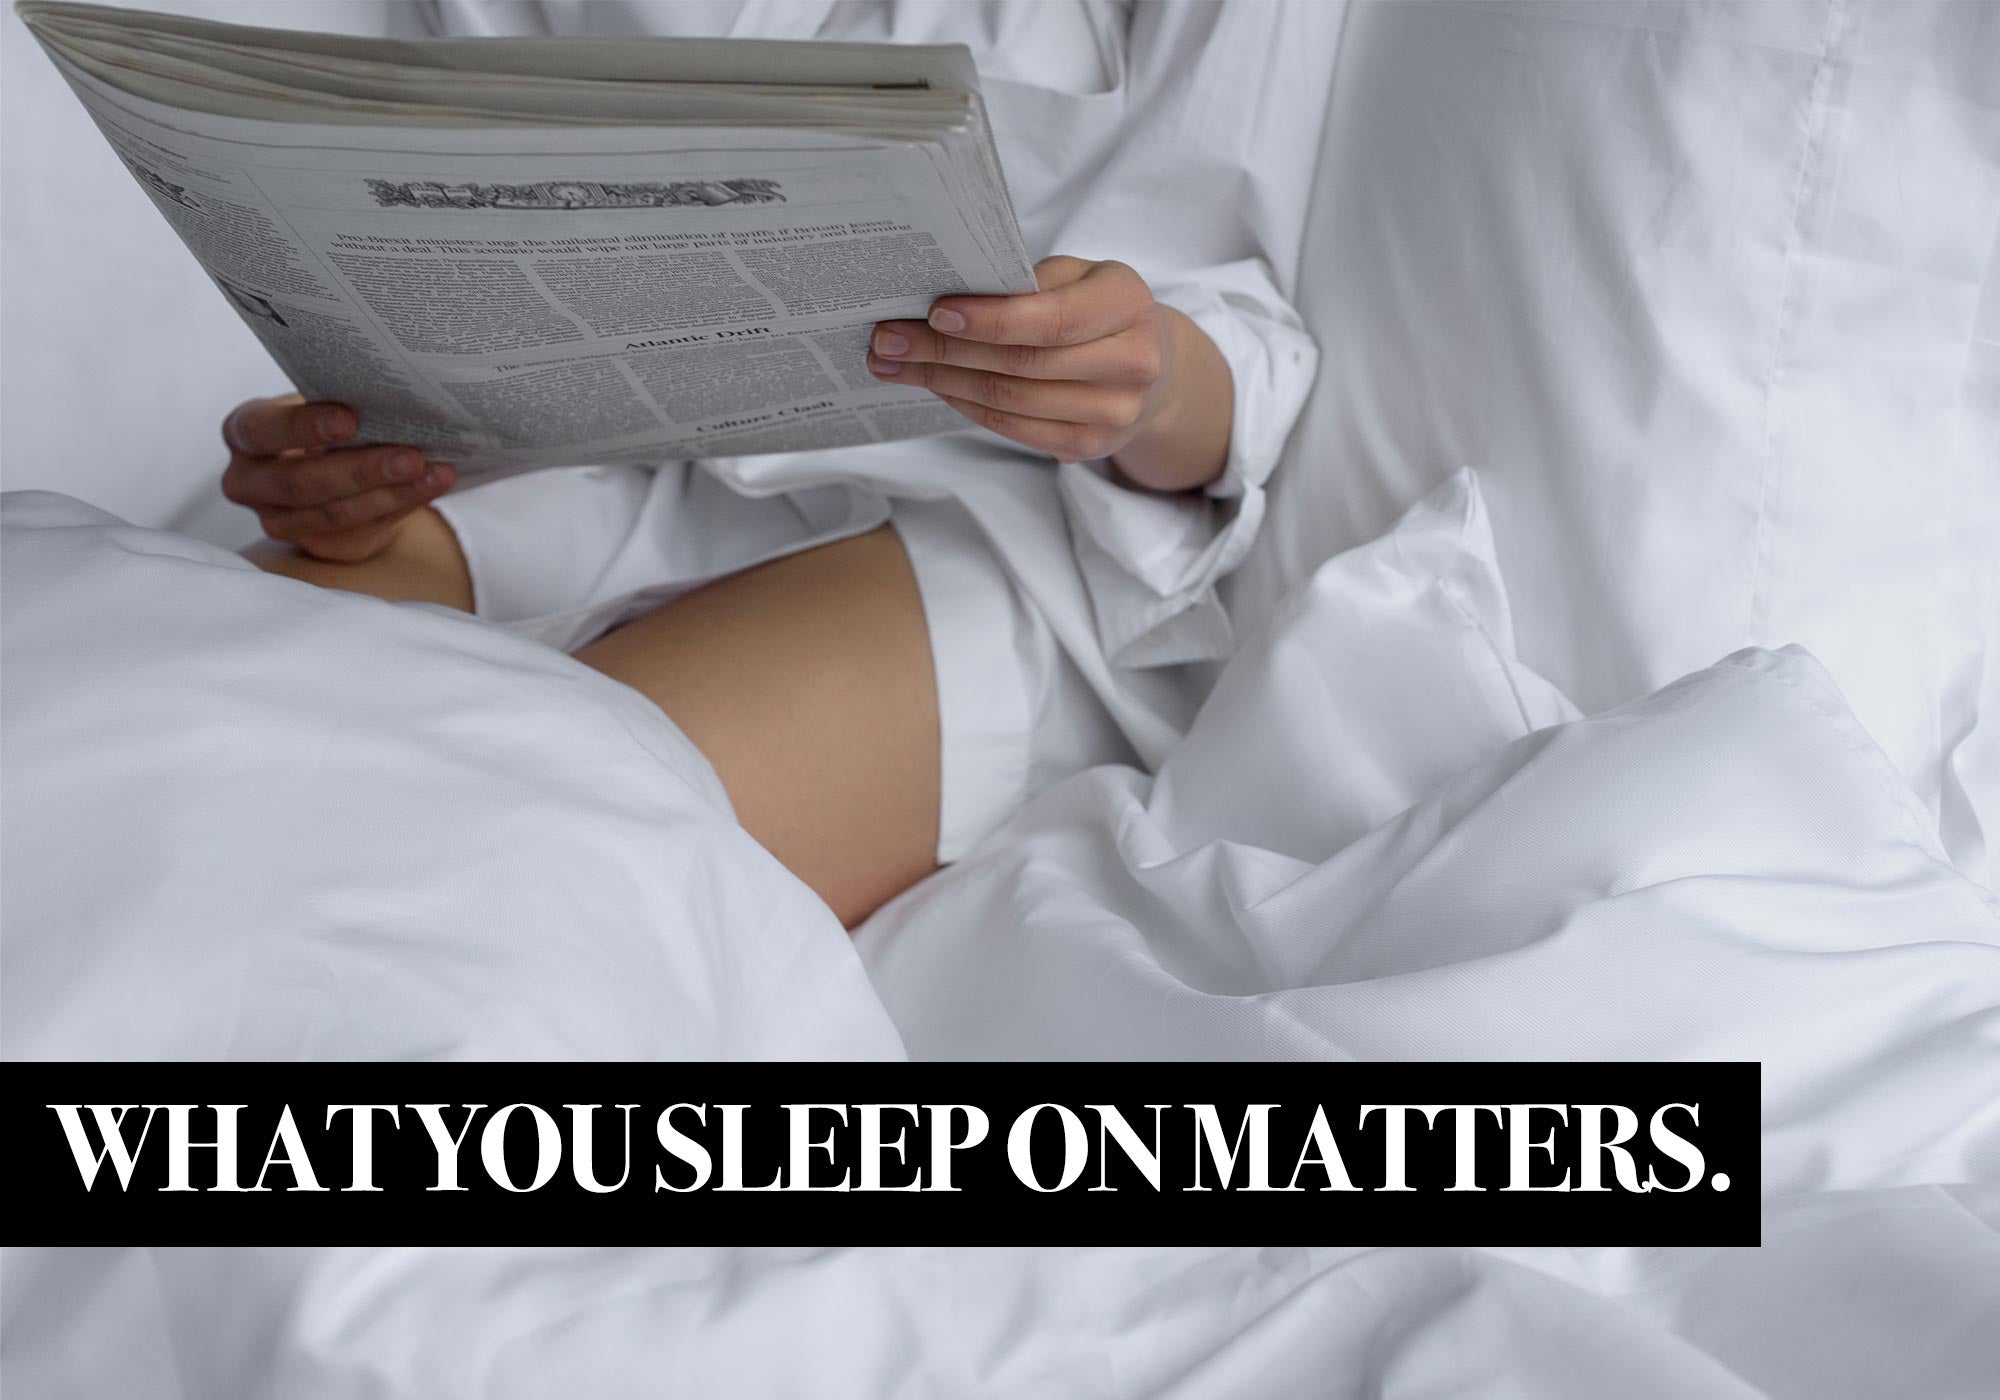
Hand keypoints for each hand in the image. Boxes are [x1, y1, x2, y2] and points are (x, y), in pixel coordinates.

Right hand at [221, 395, 453, 561]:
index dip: (303, 425)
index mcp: (244, 432)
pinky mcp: (316, 545)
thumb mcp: (326, 406)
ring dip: (391, 493)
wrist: (342, 467)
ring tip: (435, 473)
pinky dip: (401, 506)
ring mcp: (279, 520)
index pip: (262, 430)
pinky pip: (361, 529)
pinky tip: (431, 487)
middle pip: (301, 483)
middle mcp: (250, 481)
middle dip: (361, 470)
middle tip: (412, 456)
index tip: (350, 419)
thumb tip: (395, 402)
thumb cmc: (329, 423)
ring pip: (335, 514)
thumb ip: (343, 405)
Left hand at [869, 255, 1232, 491]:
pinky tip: (934, 385)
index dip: (990, 320)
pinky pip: (1012, 428)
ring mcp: (1112, 413)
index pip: (1051, 319)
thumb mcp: (1079, 276)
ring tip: (894, 363)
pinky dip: (965, 405)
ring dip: (942, 381)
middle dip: (944, 351)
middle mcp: (1131, 363)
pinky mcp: (1088, 447)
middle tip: (886, 339)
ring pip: (1010, 400)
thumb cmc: (1098, 309)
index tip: (934, 312)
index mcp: (1128, 304)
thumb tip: (945, 301)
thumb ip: (1029, 283)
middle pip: (1021, 364)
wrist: (1153, 368)